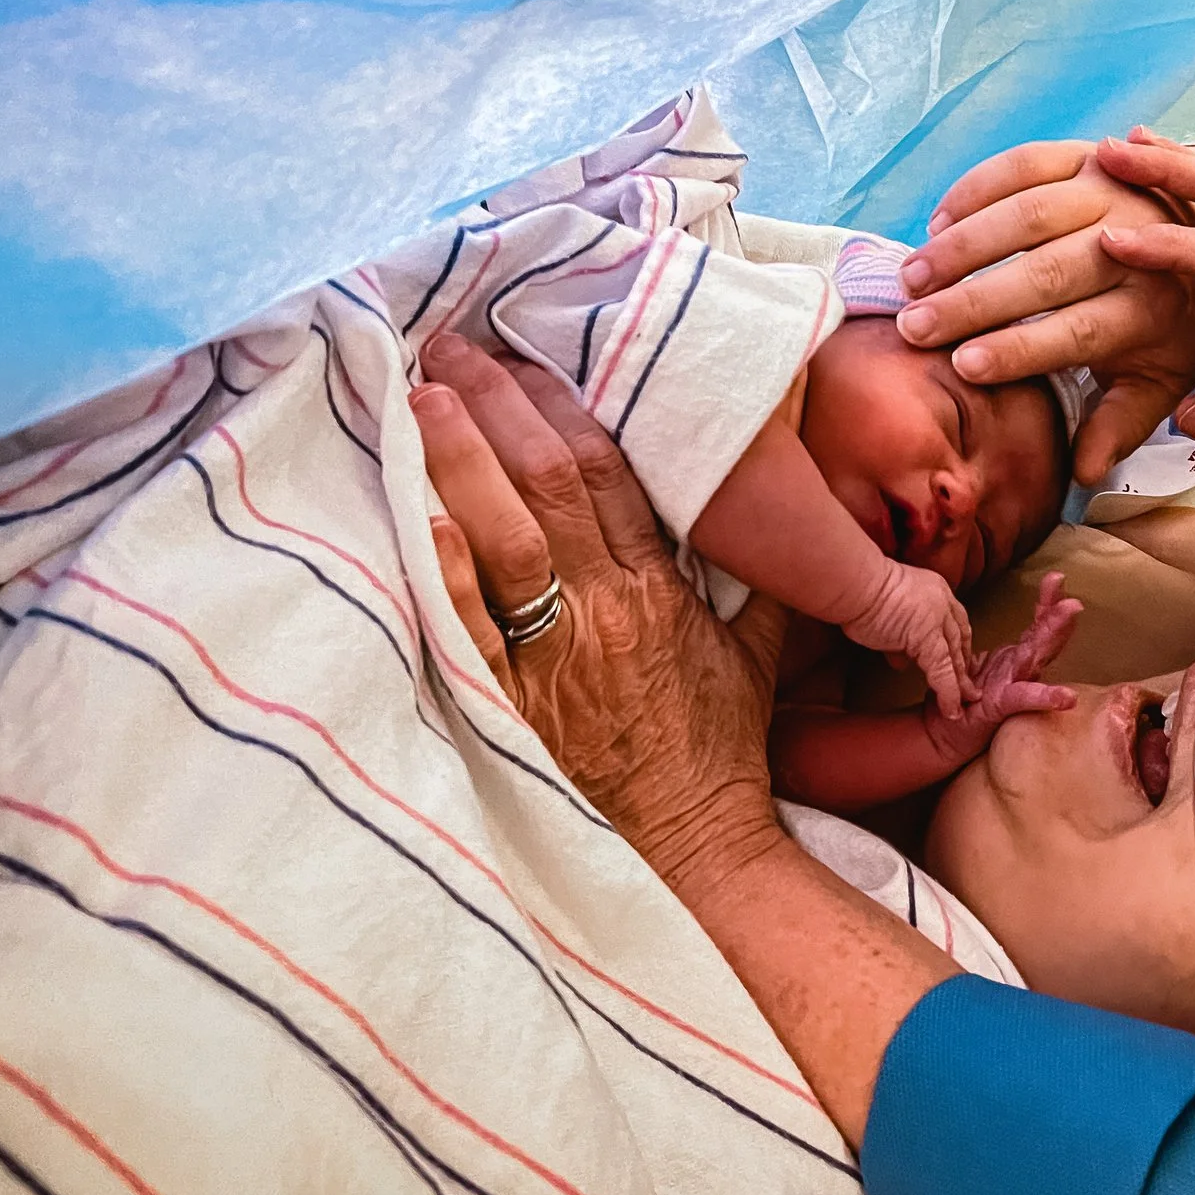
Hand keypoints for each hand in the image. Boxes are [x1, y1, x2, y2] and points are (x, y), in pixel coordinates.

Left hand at [413, 333, 784, 885]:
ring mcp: (554, 659)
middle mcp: (605, 611)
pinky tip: (415, 512)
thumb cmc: (718, 752)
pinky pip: (470, 627)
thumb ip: (761, 577)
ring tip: (418, 395)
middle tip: (449, 345)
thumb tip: (779, 508)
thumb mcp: (755, 653)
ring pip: (502, 538)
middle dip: (497, 406)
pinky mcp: (512, 708)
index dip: (560, 406)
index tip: (521, 356)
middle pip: (547, 484)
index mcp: (658, 590)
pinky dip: (444, 568)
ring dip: (459, 460)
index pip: (606, 473)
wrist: (694, 849)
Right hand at [839, 559, 972, 717]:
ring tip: (963, 704)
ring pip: (954, 658)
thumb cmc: (861, 594)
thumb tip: (902, 661)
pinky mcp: (927, 637)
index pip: (956, 621)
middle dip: (964, 667)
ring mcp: (937, 619)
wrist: (855, 584)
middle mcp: (943, 602)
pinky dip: (947, 692)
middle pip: (960, 640)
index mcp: (936, 590)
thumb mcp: (888, 614)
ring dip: (960, 684)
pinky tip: (950, 709)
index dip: (959, 645)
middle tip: (969, 689)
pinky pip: (942, 671)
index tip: (960, 662)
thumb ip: (900, 637)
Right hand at [897, 132, 1194, 483]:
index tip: (963, 367)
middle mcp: (1136, 241)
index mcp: (1153, 307)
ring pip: (1027, 213)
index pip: (1080, 330)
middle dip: (972, 301)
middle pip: (1044, 271)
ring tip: (911, 279)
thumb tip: (1083, 474)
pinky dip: (974, 191)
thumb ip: (1120, 425)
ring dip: (962, 246)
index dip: (1021, 348)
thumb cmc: (1173, 321)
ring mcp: (1111, 189)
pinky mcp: (1086, 155)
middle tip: (914, 327)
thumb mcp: (1163, 381)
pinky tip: (935, 225)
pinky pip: (1023, 165)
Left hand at [923, 573, 1083, 767]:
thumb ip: (986, 650)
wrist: (941, 732)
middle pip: (1044, 638)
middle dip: (1058, 616)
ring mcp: (1013, 687)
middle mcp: (1019, 671)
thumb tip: (979, 623)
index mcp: (1013, 659)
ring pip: (1036, 658)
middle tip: (1073, 596)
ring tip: (1070, 614)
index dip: (1048, 604)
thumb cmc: (961, 699)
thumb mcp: (973, 665)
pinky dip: (1045, 697)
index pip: (1036, 626)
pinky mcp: (1001, 707)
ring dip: (1054, 635)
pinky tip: (1066, 697)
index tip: (1056, 579)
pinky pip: (1023, 699)